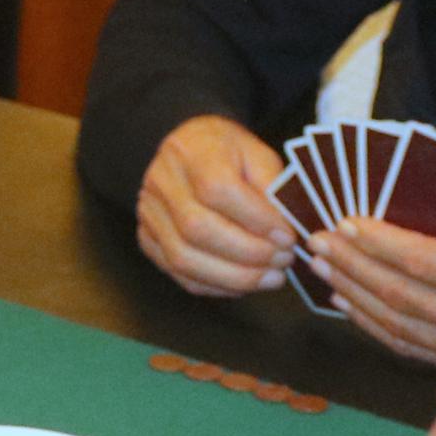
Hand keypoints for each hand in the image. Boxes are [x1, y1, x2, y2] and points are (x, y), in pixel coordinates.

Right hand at [134, 116, 295, 295]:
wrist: (191, 149)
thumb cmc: (230, 153)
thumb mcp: (258, 155)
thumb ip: (271, 188)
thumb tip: (283, 233)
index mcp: (191, 150)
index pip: (217, 189)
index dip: (255, 219)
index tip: (287, 236)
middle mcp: (161, 182)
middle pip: (197, 228)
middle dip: (248, 253)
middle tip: (283, 260)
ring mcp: (149, 213)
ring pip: (183, 258)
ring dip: (233, 277)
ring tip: (271, 277)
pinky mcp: (148, 240)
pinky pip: (179, 274)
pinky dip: (217, 286)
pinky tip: (246, 283)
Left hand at [316, 208, 435, 372]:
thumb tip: (408, 207)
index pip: (418, 261)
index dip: (377, 242)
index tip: (345, 221)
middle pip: (397, 294)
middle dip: (351, 265)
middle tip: (317, 241)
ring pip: (394, 323)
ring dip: (352, 293)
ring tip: (322, 267)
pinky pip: (406, 346)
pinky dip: (371, 324)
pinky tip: (348, 303)